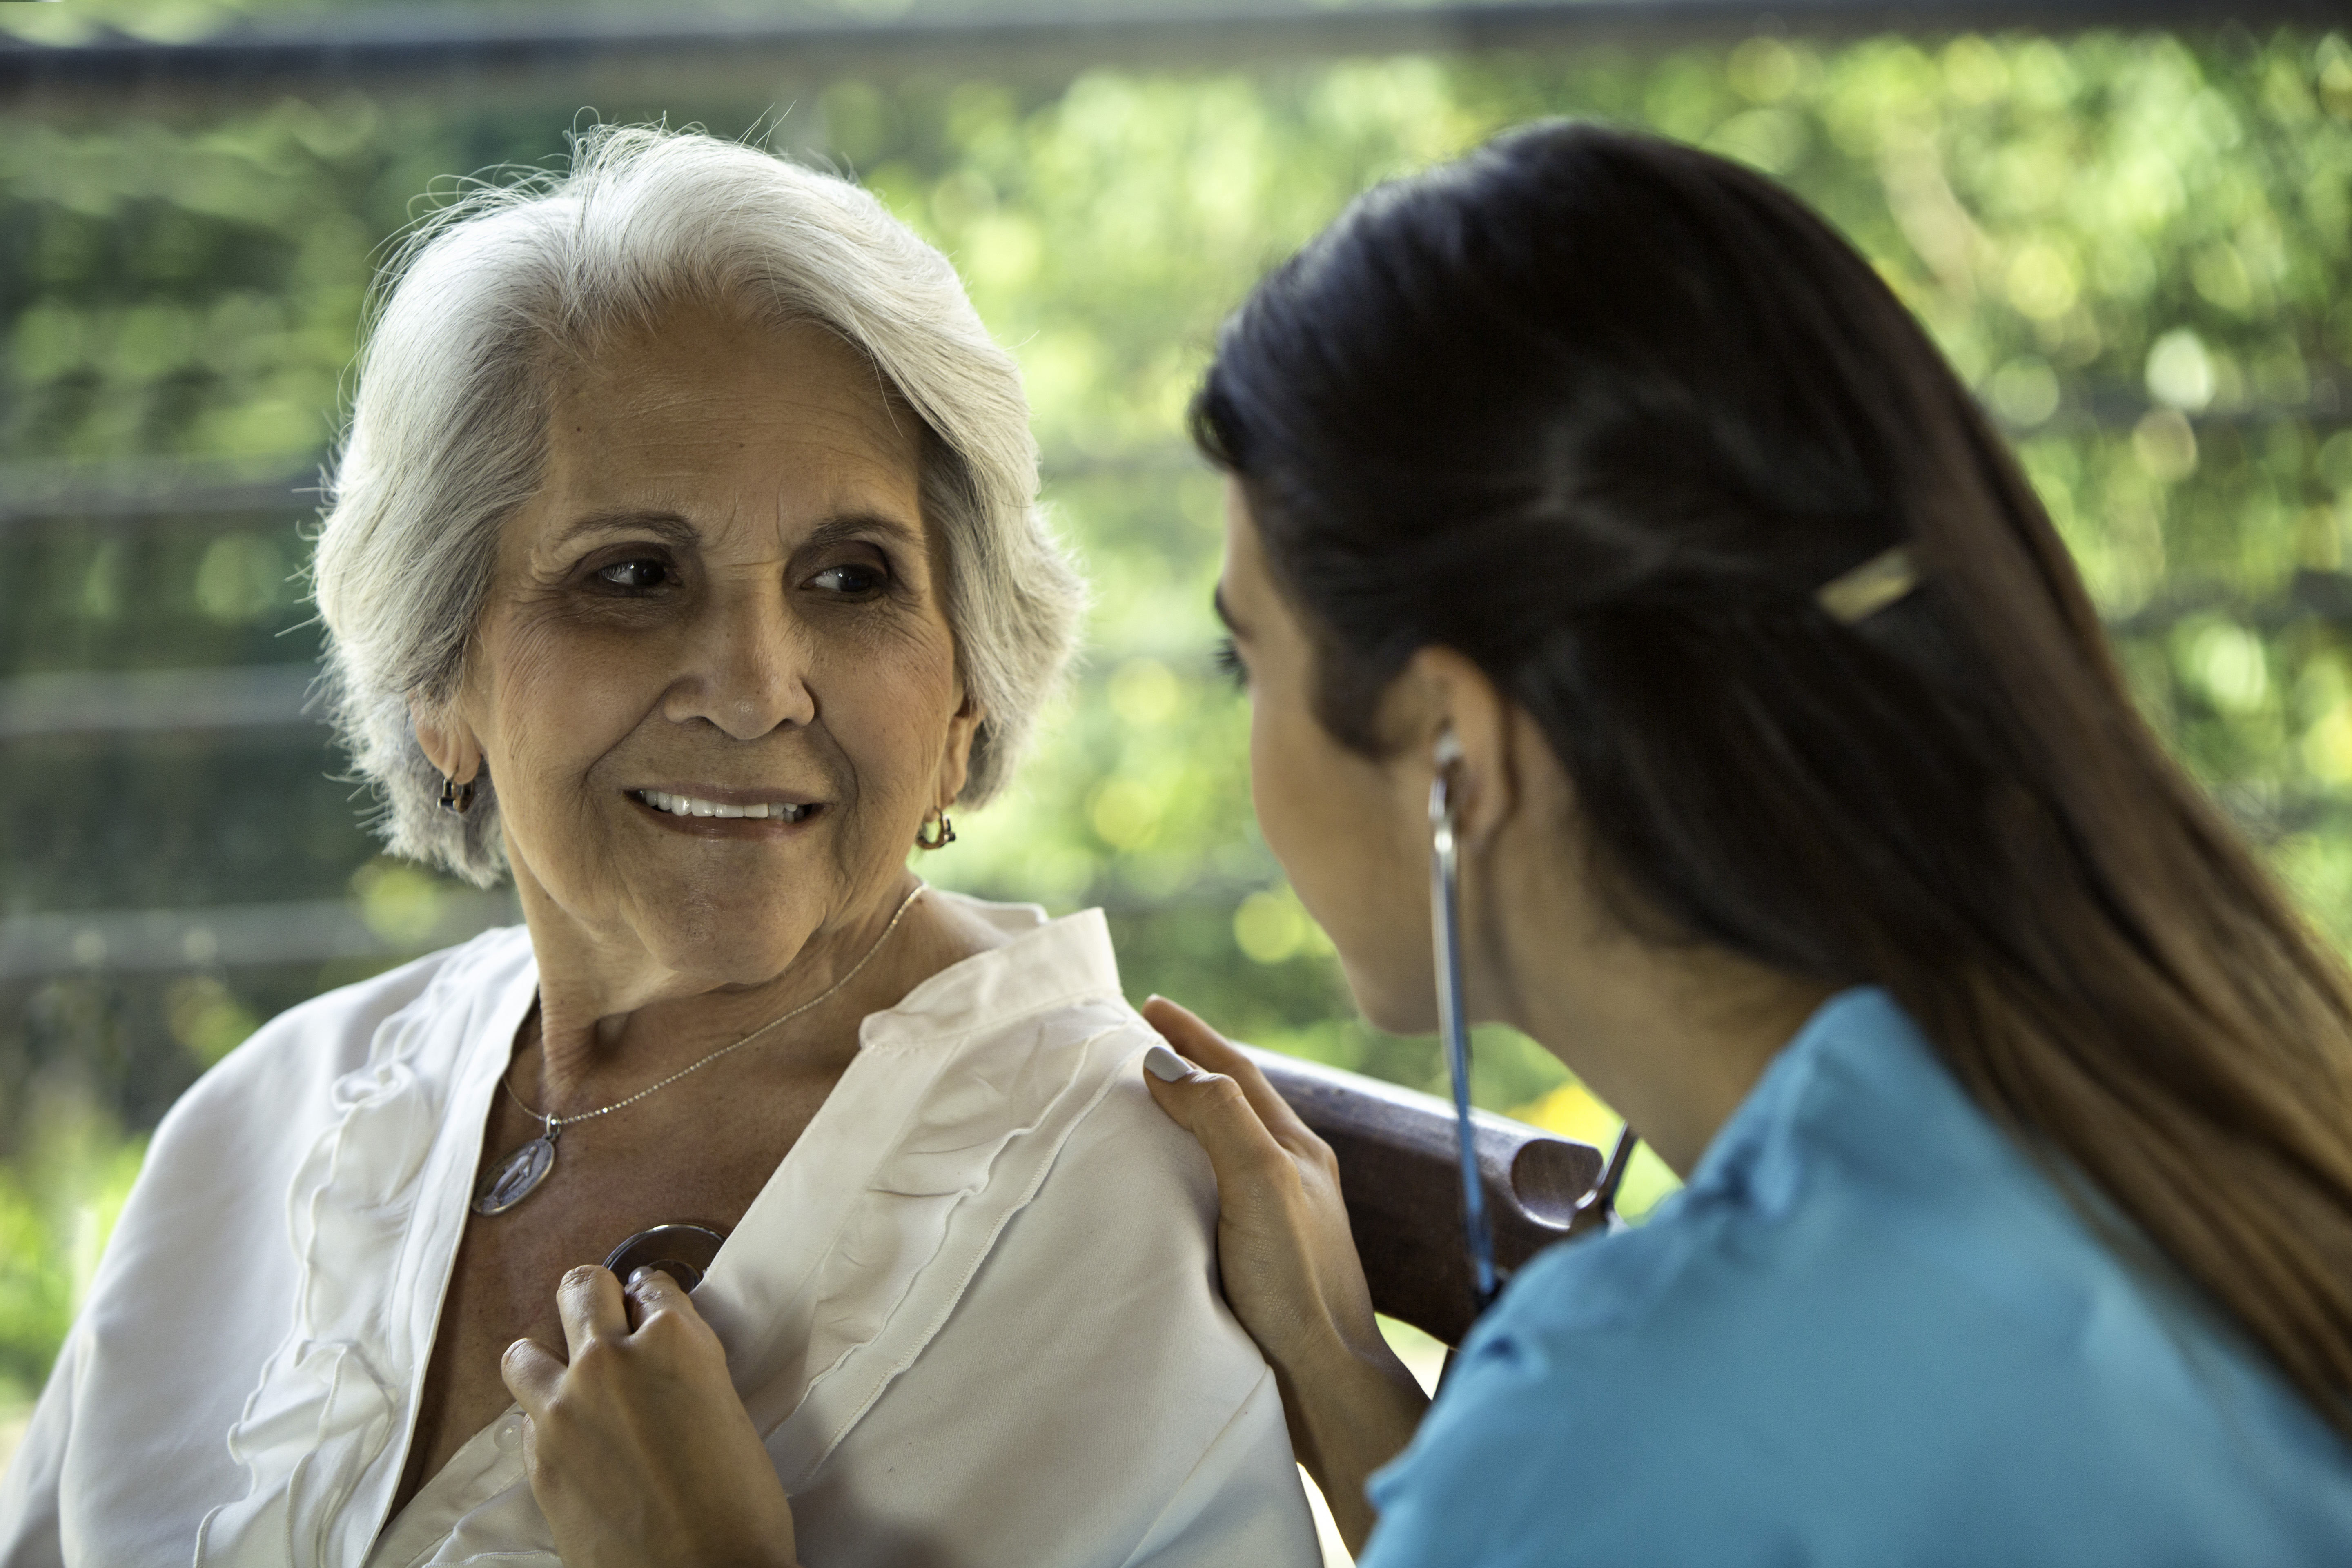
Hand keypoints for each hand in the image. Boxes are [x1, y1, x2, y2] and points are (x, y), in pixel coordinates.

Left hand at [502, 1265, 799, 1567]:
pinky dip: (546, 1424)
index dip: (654, 1302)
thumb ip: (683, 1369)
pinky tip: (576, 1446)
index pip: (651, 1284)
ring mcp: (564, 1409)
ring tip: (573, 1386)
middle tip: (610, 1328)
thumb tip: (658, 1359)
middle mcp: (610, 1362)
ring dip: (549, 1361)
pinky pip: (526, 1420)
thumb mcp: (726, 1410)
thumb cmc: (738, 1506)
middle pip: (581, 1288)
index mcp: (674, 1341)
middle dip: (595, 1301)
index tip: (654, 1317)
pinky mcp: (538, 1461)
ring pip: (525, 1351)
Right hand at [1140, 996, 1427, 1552]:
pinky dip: (1190, 1168)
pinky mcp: (1264, 1259)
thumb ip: (1219, 1116)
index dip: (1193, 1036)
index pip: (1237, 1072)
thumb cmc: (1298, 1284)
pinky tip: (1170, 1187)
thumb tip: (1167, 1062)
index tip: (1149, 1006)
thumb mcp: (1260, 1182)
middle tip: (1141, 1041)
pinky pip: (1220, 1190)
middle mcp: (1294, 1176)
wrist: (1326, 1383)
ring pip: (1230, 1146)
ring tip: (1148, 1102)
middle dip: (1191, 1066)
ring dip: (1190, 1116)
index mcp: (1298, 1150)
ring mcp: (1282, 1218)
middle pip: (1236, 1102)